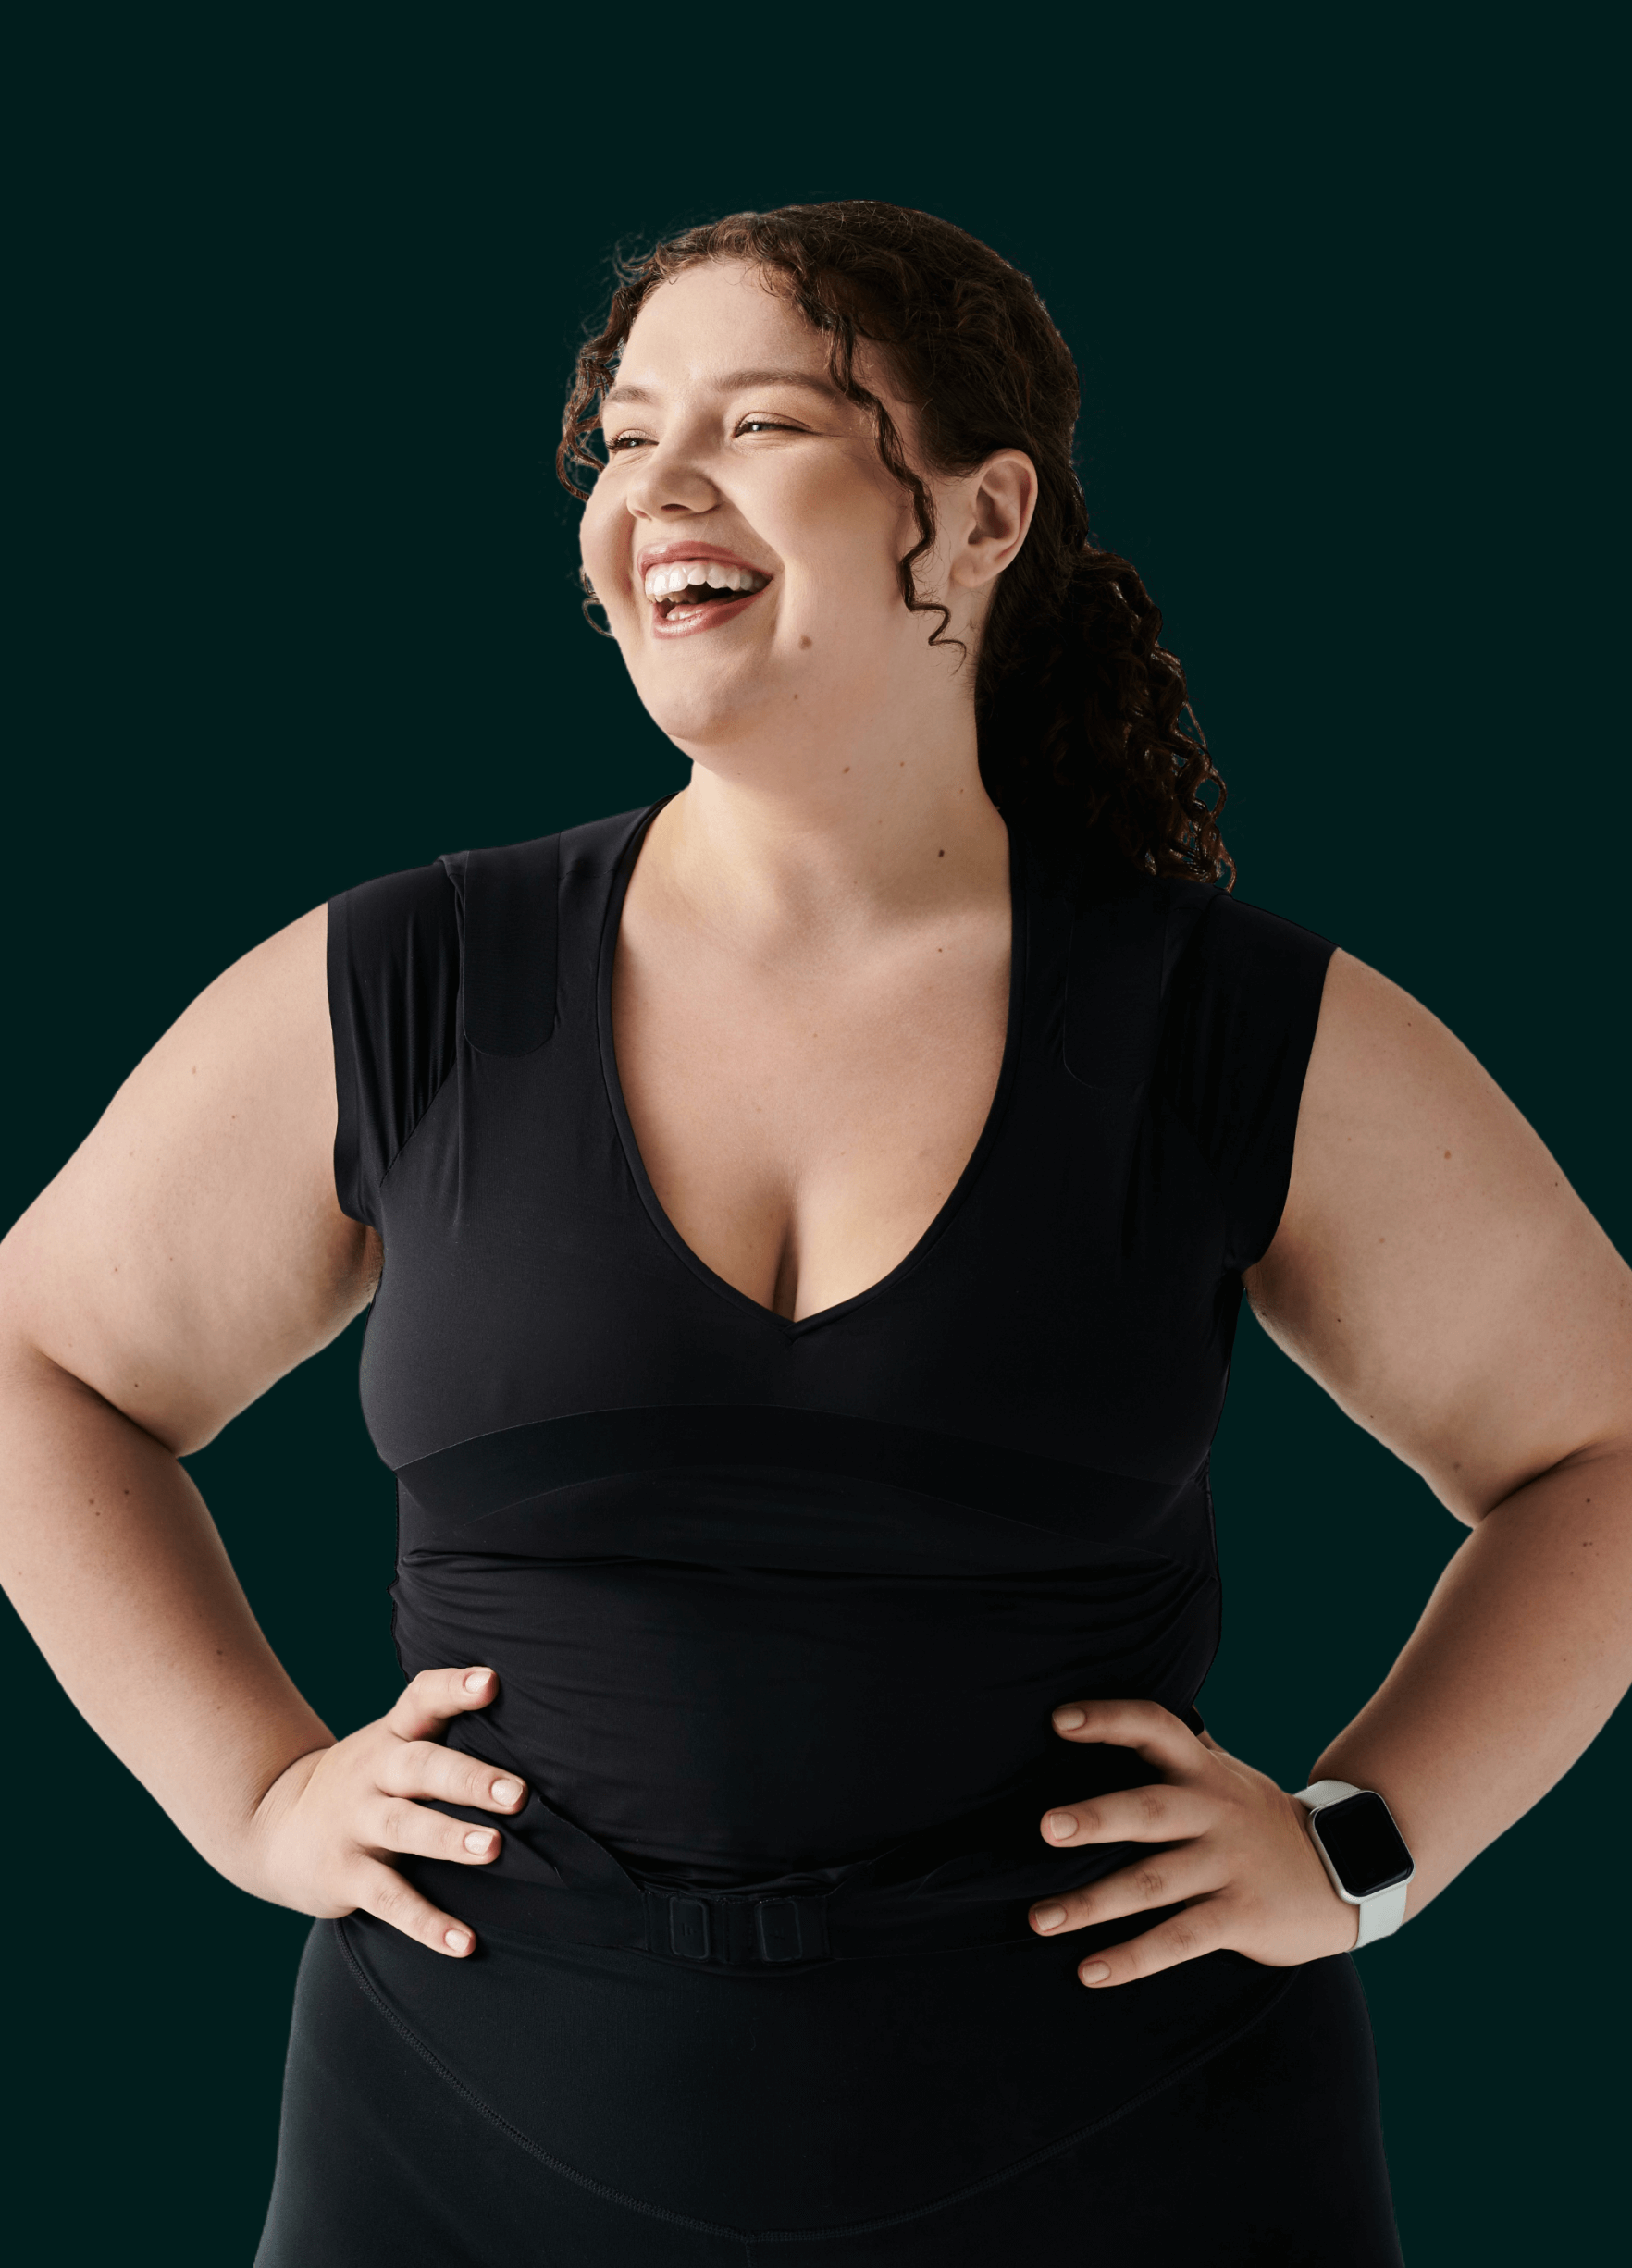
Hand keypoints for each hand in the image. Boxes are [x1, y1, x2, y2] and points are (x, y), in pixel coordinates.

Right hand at [242, 1666, 526, 1957]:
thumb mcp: (392, 1746)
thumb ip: (446, 1735)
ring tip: (494, 1849)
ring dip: (449, 1839)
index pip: (421, 1700)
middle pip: (421, 1767)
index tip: (491, 1683)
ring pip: (404, 1827)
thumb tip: (540, 1738)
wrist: (273, 1827)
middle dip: (469, 1778)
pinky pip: (388, 1899)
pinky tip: (465, 1942)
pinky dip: (427, 1923)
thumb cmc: (367, 1783)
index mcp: (391, 1736)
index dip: (454, 1688)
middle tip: (519, 1794)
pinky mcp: (344, 1875)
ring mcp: (354, 1824)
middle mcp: (372, 1773)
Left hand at [1028, 1700, 1357, 1987]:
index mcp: (1203, 1771)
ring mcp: (1227, 1866)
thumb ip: (1181, 1745)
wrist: (1346, 1872)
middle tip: (1045, 1828)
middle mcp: (1212, 1812)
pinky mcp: (1240, 1916)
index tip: (1059, 1721)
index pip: (1156, 1728)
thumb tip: (1125, 1712)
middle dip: (1097, 1818)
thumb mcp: (1226, 1773)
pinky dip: (1133, 1958)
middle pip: (1149, 1810)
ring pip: (1152, 1883)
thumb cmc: (1259, 1818)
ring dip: (1092, 1903)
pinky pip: (1179, 1939)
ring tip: (1039, 1918)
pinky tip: (1089, 1972)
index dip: (1110, 1720)